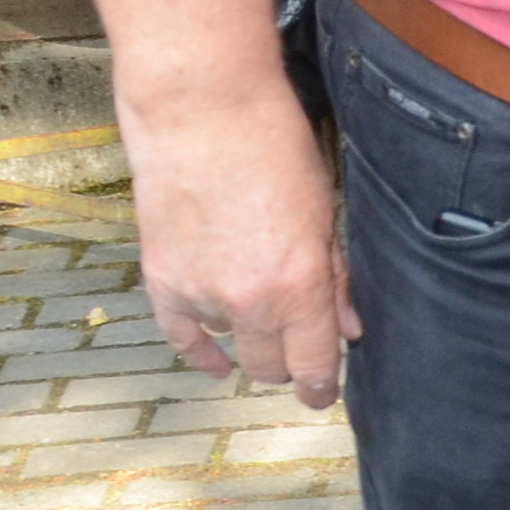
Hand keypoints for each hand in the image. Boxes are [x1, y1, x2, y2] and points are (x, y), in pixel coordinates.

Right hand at [118, 81, 357, 409]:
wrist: (202, 114)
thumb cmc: (273, 148)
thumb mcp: (325, 212)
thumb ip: (335, 278)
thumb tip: (347, 327)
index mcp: (300, 285)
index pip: (313, 365)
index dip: (321, 387)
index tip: (323, 395)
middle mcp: (249, 301)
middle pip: (270, 365)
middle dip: (288, 366)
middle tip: (298, 359)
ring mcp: (201, 294)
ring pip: (231, 345)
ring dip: (248, 337)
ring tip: (259, 314)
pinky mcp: (161, 281)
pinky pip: (181, 336)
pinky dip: (200, 351)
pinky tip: (215, 362)